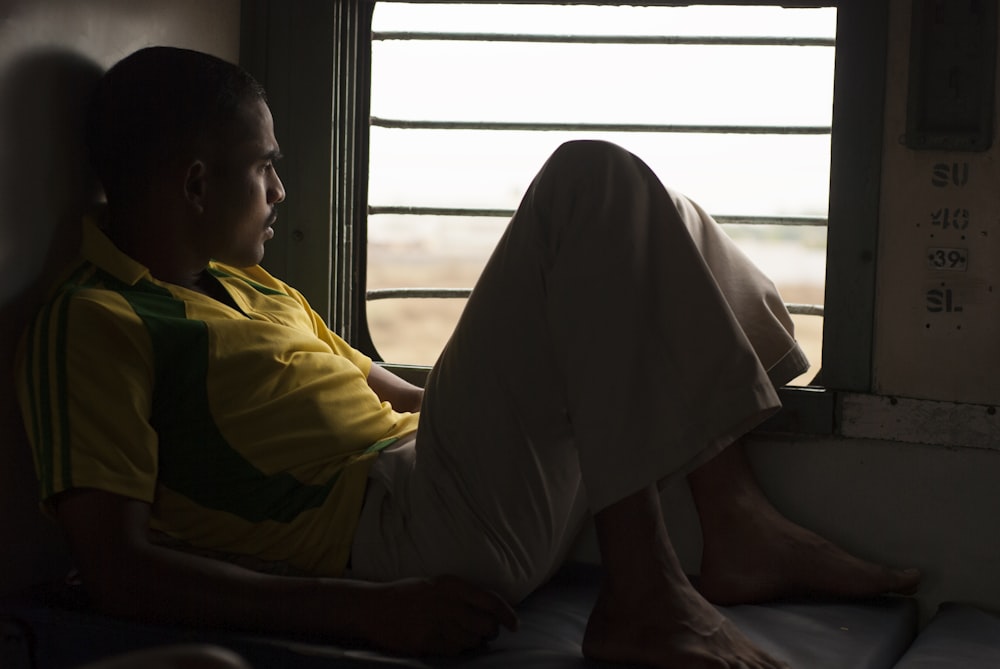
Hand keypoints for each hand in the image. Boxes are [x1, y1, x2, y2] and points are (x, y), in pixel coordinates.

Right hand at [366, 576, 518, 655]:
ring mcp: (437, 622)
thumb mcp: (437, 585)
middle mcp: (447, 601)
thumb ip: (462, 595)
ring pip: (472, 641)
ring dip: (471, 643)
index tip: (515, 625)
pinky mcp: (427, 640)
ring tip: (457, 636)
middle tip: (483, 633)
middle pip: (486, 625)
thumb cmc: (408, 596)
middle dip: (489, 632)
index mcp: (451, 584)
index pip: (491, 601)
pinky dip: (456, 651)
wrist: (373, 607)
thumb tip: (491, 612)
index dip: (507, 615)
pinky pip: (455, 652)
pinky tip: (444, 642)